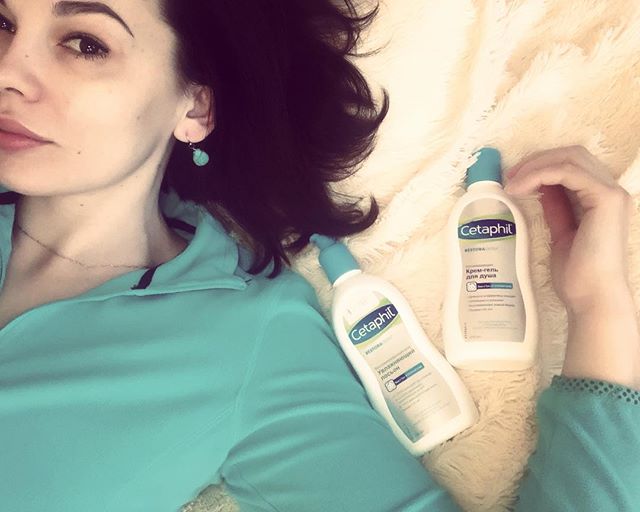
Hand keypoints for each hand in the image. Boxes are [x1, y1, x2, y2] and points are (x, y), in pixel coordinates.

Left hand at [504, 145, 634, 314]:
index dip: (540, 166)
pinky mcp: (606, 198)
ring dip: (534, 166)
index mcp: (600, 198)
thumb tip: (538, 187)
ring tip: (511, 183)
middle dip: (536, 161)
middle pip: (571, 154)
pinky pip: (567, 171)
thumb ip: (555, 207)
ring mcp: (611, 193)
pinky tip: (520, 188)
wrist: (591, 296)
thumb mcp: (560, 232)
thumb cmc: (577, 273)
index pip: (571, 165)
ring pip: (569, 158)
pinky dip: (540, 174)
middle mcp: (610, 191)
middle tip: (510, 177)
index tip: (513, 180)